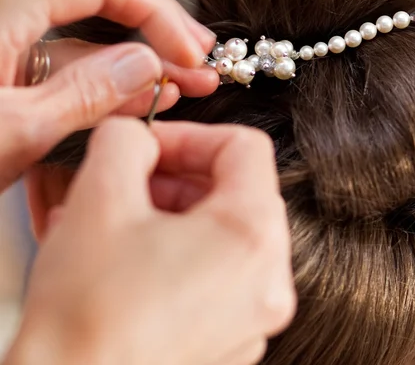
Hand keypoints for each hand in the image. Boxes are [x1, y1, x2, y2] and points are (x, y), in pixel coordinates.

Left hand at [0, 0, 217, 190]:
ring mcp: (11, 53)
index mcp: (7, 6)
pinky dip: (108, 92)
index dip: (157, 15)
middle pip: (102, 14)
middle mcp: (13, 19)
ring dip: (141, 71)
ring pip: (91, 53)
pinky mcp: (12, 84)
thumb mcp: (15, 127)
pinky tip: (147, 102)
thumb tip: (147, 65)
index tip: (188, 52)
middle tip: (202, 61)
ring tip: (189, 87)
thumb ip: (85, 92)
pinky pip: (70, 79)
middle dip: (159, 39)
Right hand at [6, 118, 295, 364]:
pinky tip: (125, 259)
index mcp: (252, 237)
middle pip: (235, 193)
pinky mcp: (229, 341)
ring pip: (220, 234)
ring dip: (170, 214)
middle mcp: (266, 282)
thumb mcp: (99, 197)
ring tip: (116, 220)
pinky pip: (212, 274)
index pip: (244, 148)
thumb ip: (126, 141)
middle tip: (131, 180)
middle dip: (177, 176)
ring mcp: (251, 317)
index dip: (192, 135)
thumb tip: (140, 137)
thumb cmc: (85, 319)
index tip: (151, 145)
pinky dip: (174, 253)